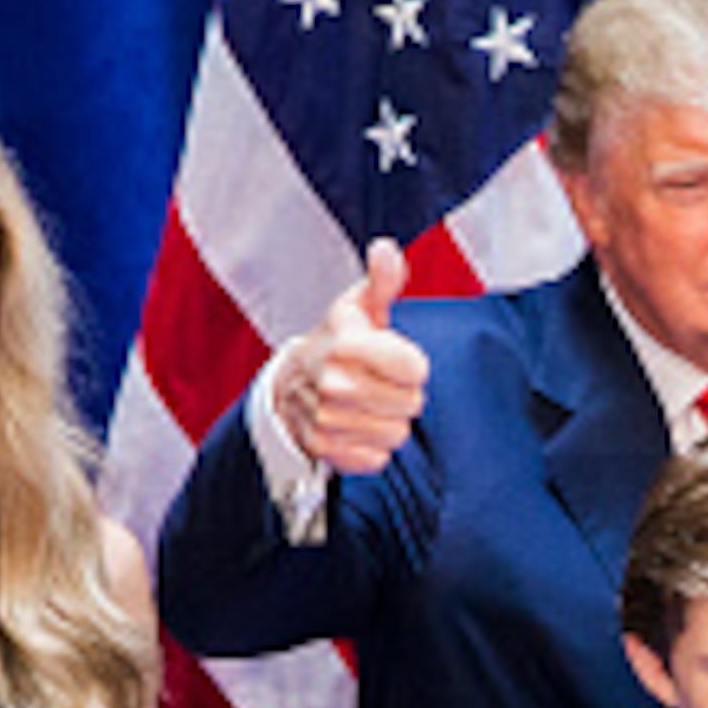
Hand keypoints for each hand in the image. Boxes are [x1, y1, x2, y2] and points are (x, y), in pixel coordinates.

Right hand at [272, 239, 427, 473]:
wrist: (290, 385)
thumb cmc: (336, 342)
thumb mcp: (358, 307)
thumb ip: (382, 280)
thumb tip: (386, 249)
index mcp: (346, 345)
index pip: (417, 370)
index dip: (412, 365)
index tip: (392, 358)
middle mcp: (333, 383)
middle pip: (412, 404)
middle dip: (402, 394)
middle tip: (378, 382)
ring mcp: (327, 419)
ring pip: (398, 434)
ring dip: (389, 421)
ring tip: (367, 404)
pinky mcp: (325, 449)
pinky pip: (378, 458)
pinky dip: (373, 446)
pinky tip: (356, 426)